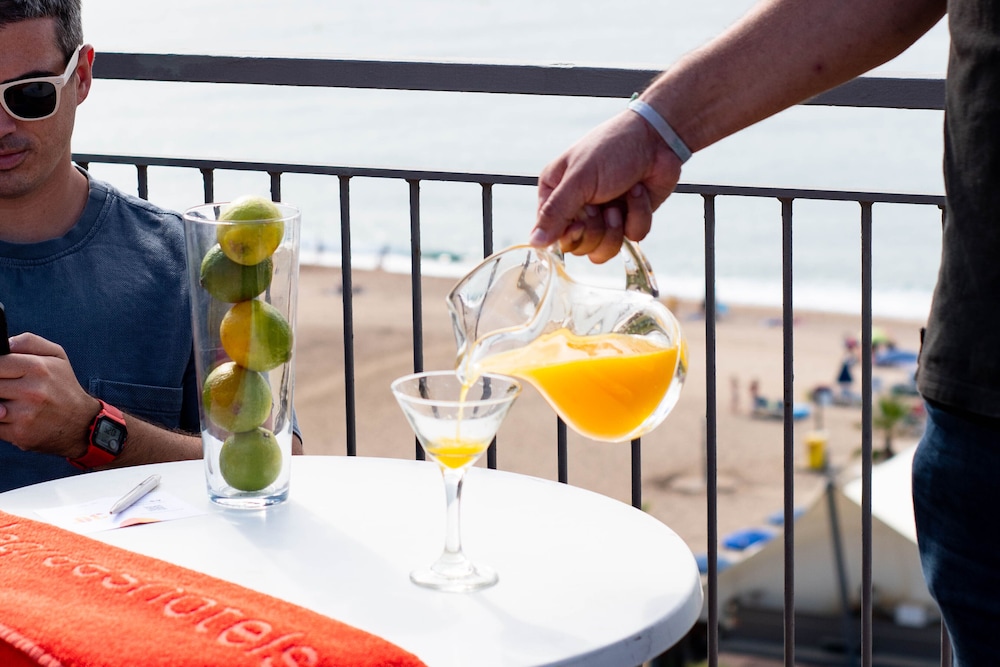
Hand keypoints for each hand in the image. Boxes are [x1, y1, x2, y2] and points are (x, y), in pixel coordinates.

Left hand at [0, 333, 98, 458]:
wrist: (81, 423)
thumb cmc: (64, 387)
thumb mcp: (57, 356)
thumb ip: (29, 342)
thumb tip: (6, 344)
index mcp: (37, 368)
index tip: (4, 374)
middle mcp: (31, 391)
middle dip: (0, 386)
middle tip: (9, 388)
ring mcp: (24, 414)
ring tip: (10, 402)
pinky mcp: (18, 433)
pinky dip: (1, 420)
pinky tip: (13, 417)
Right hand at [532, 109, 683, 262]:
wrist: (657, 138)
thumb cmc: (612, 149)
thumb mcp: (579, 179)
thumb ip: (555, 212)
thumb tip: (534, 242)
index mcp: (555, 193)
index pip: (551, 234)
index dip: (567, 236)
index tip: (579, 223)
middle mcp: (576, 208)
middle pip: (577, 247)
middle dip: (595, 230)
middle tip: (601, 206)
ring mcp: (604, 216)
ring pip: (603, 250)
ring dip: (615, 229)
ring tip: (620, 203)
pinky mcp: (629, 220)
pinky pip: (631, 238)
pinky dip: (638, 216)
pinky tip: (638, 192)